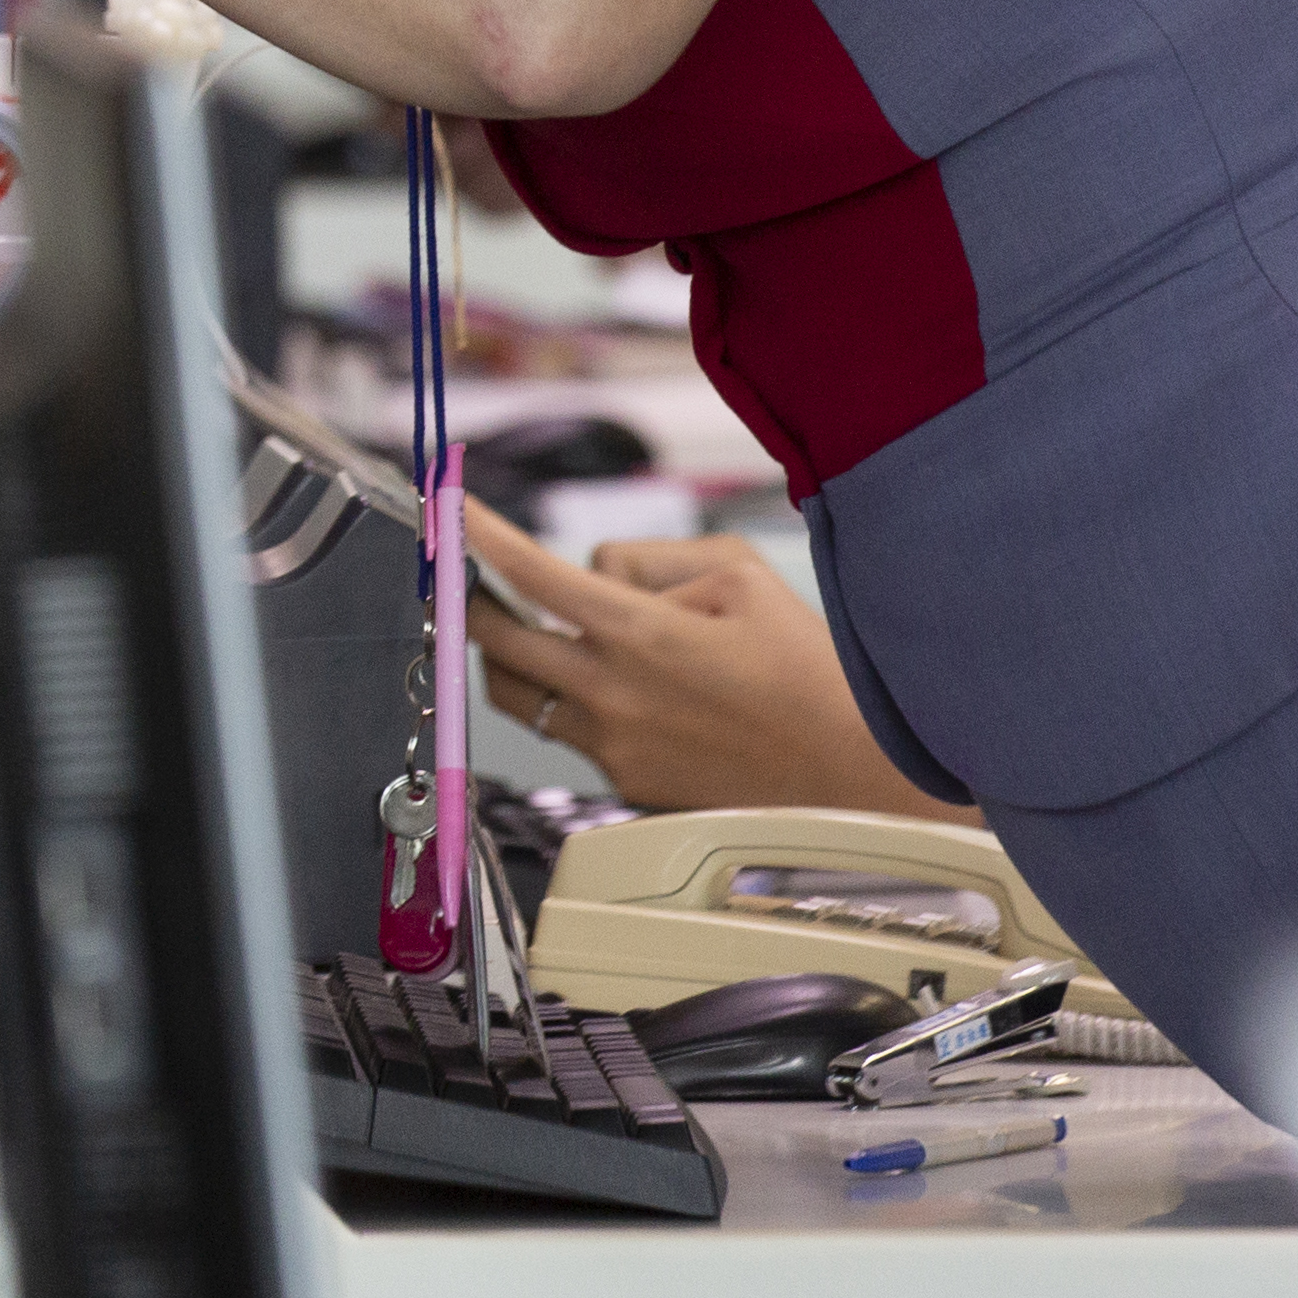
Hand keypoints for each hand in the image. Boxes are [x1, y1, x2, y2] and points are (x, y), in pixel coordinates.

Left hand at [456, 497, 972, 820]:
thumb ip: (652, 561)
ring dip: (512, 658)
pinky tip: (615, 689)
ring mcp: (613, 747)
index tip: (445, 512)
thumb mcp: (740, 575)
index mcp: (638, 633)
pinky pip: (568, 733)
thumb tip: (599, 575)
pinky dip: (570, 702)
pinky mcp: (625, 785)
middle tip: (473, 579)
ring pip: (518, 694)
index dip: (477, 537)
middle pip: (495, 642)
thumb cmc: (808, 668)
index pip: (530, 574)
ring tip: (542, 633)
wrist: (852, 774)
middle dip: (472, 601)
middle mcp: (611, 694)